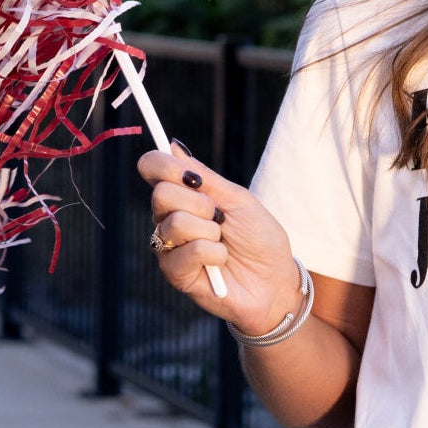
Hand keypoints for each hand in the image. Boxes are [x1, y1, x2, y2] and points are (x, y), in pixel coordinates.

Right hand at [137, 145, 303, 338]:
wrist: (275, 281)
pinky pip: (187, 251)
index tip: (192, 176)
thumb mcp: (238, 200)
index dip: (162, 164)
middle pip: (161, 194)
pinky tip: (221, 262)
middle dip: (199, 203)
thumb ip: (205, 177)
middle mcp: (169, 218)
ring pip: (174, 223)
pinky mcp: (175, 273)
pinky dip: (213, 253)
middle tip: (220, 217)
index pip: (153, 168)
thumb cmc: (260, 238)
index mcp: (184, 195)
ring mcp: (169, 246)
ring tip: (223, 242)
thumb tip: (173, 146)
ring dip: (209, 231)